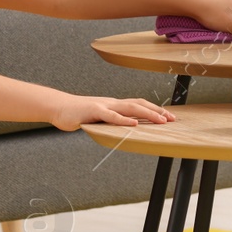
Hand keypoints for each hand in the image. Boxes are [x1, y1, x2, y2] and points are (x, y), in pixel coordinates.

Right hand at [51, 95, 175, 131]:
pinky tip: (133, 123)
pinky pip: (111, 115)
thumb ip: (112, 122)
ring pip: (130, 108)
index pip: (139, 105)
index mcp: (115, 105)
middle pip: (139, 104)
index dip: (155, 109)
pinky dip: (123, 119)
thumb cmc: (79, 114)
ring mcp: (104, 105)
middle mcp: (113, 103)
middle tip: (172, 119)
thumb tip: (126, 128)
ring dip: (147, 114)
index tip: (169, 117)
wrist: (59, 108)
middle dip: (157, 111)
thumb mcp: (99, 119)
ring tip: (160, 120)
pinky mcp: (93, 111)